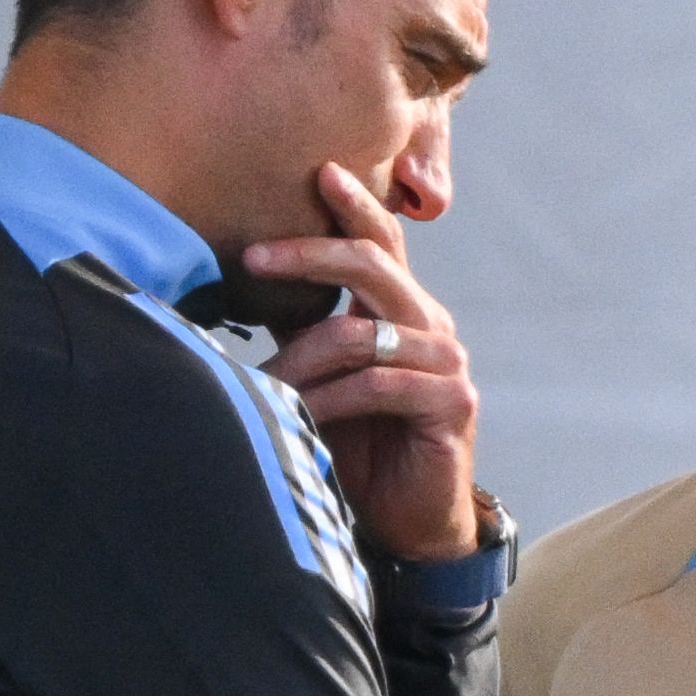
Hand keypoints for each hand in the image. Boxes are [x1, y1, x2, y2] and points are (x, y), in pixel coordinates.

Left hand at [249, 163, 480, 561]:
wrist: (407, 522)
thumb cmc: (360, 446)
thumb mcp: (323, 375)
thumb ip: (304, 328)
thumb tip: (242, 278)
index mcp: (403, 309)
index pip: (379, 242)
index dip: (352, 205)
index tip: (316, 173)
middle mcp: (431, 325)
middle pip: (373, 264)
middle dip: (310, 254)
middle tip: (253, 255)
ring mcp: (448, 362)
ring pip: (363, 332)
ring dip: (303, 357)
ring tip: (263, 380)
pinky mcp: (453, 402)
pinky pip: (379, 384)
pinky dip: (330, 398)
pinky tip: (299, 412)